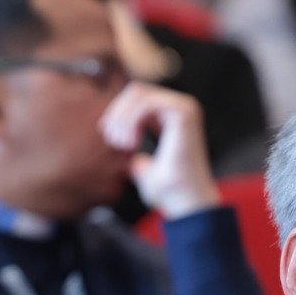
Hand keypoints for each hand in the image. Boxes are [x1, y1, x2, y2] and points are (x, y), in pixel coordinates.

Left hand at [100, 82, 220, 219]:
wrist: (186, 203)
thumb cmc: (168, 190)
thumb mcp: (143, 169)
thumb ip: (136, 157)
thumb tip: (130, 158)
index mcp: (172, 117)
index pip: (137, 97)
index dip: (117, 113)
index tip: (109, 137)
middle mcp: (181, 108)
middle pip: (136, 91)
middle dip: (117, 115)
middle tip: (113, 142)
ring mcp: (185, 108)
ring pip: (139, 94)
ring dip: (123, 119)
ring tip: (122, 145)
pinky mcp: (184, 113)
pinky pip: (146, 102)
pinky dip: (132, 120)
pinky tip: (132, 143)